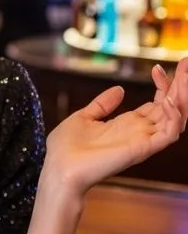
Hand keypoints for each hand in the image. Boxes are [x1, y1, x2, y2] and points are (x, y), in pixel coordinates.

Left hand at [43, 58, 187, 196]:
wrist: (59, 169)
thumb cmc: (66, 149)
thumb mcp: (83, 117)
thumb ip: (102, 104)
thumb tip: (119, 89)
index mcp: (126, 124)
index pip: (156, 103)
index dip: (161, 85)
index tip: (157, 68)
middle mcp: (139, 131)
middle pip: (170, 107)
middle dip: (180, 86)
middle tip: (185, 64)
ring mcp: (143, 140)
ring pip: (175, 118)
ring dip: (182, 97)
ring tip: (184, 77)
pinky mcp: (142, 149)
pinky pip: (169, 134)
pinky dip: (174, 117)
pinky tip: (168, 100)